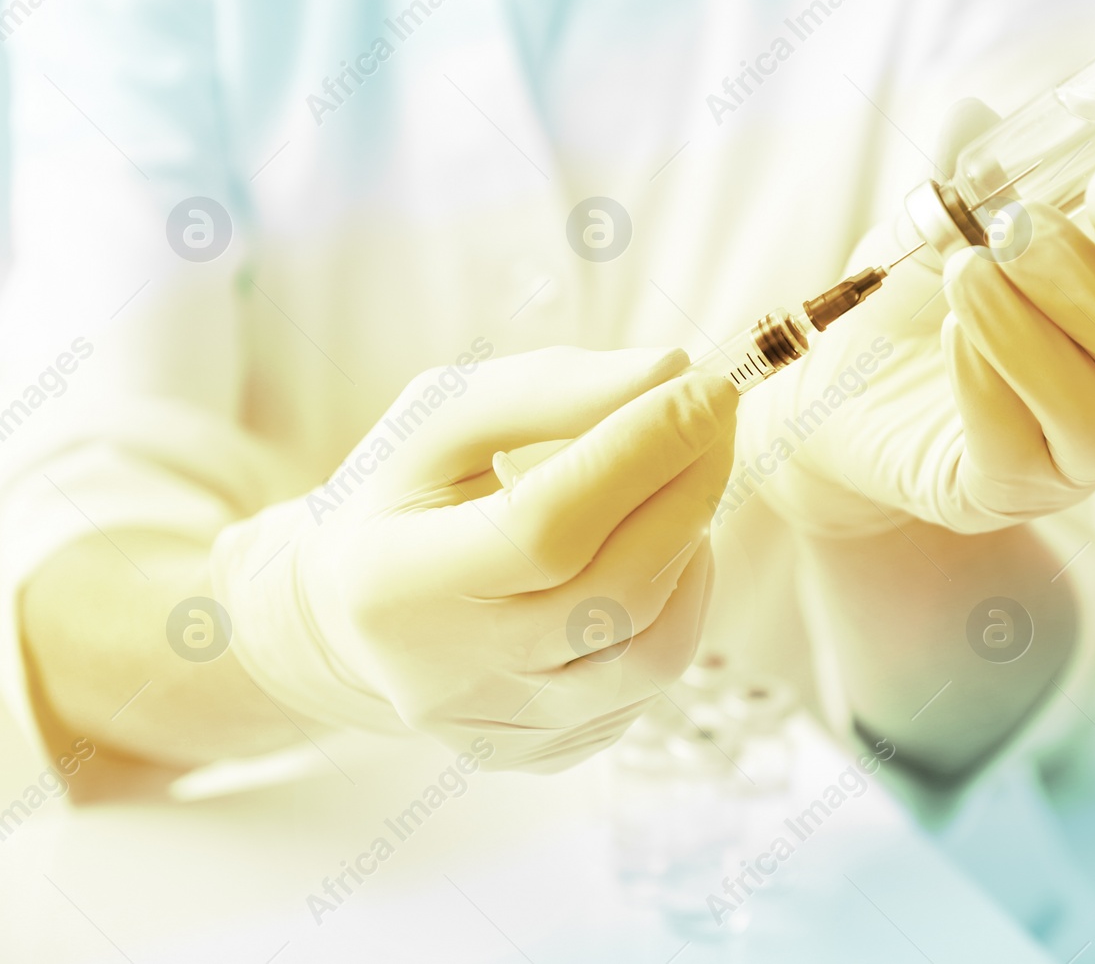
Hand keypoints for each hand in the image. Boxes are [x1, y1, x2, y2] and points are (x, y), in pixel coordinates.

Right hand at [212, 347, 736, 769]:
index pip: (545, 528)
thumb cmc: (402, 498)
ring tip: (683, 479)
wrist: (350, 615)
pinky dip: (680, 598)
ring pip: (654, 648)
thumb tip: (671, 372)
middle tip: (717, 415)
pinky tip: (660, 547)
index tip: (709, 387)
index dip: (641, 455)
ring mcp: (506, 728)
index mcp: (395, 585)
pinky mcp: (550, 750)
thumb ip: (545, 391)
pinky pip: (653, 677)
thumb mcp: (437, 420)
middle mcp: (450, 678)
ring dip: (694, 545)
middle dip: (689, 489)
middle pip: (614, 593)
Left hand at [746, 99, 1094, 534]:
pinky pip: (1021, 451)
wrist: (837, 394)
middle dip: (1087, 283)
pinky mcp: (1010, 494)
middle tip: (1012, 231)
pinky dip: (987, 386)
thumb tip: (973, 115)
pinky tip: (949, 337)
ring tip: (964, 276)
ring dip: (1031, 335)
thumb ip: (967, 179)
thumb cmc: (912, 306)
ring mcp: (1081, 458)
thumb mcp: (937, 230)